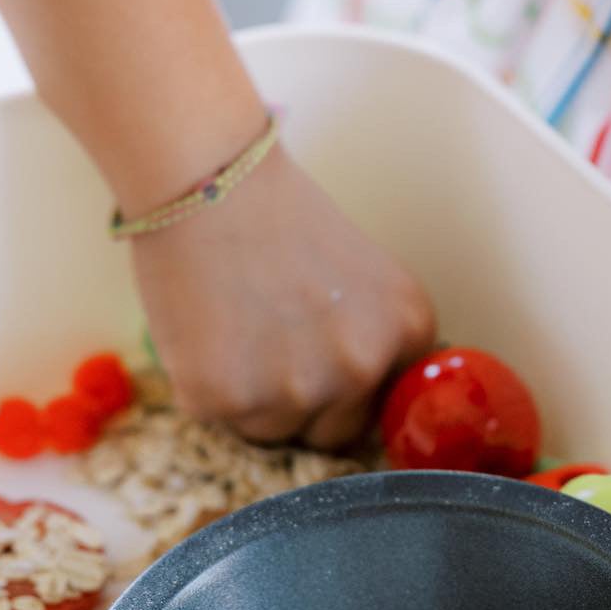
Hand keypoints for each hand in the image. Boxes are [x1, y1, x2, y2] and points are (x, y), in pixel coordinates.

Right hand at [132, 146, 435, 450]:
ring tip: (233, 325)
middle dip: (299, 401)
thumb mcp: (363, 275)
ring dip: (249, 396)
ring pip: (271, 430)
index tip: (313, 360)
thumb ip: (372, 336)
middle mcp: (362, 367)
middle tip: (264, 339)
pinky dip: (203, 384)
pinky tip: (203, 329)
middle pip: (330, 431)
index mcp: (407, 329)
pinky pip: (217, 417)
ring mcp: (296, 388)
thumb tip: (356, 400)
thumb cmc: (277, 213)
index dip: (343, 389)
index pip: (381, 405)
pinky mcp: (228, 398)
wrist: (209, 178)